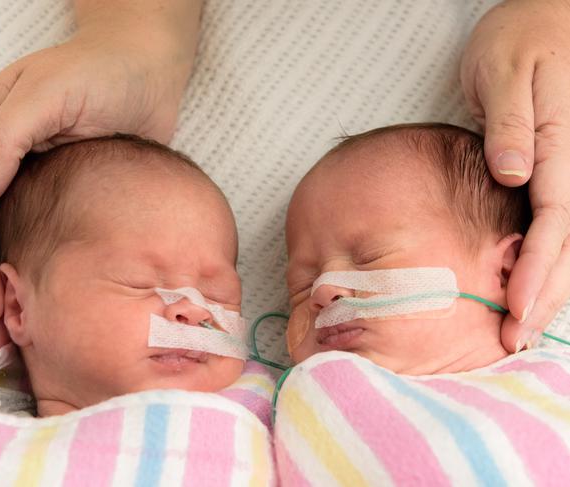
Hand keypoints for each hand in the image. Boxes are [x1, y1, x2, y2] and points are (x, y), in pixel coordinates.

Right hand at [0, 2, 201, 351]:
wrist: (145, 67)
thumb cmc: (96, 71)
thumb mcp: (43, 96)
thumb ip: (1, 143)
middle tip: (3, 339)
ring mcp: (26, 175)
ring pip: (6, 240)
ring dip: (8, 285)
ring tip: (21, 331)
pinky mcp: (60, 187)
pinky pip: (40, 233)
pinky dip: (39, 267)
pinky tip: (50, 295)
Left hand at [461, 0, 569, 351]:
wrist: (541, 17)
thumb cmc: (520, 38)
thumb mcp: (505, 70)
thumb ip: (512, 122)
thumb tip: (514, 172)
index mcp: (562, 146)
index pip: (554, 222)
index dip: (535, 270)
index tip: (514, 309)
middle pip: (566, 244)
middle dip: (543, 295)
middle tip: (514, 340)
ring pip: (569, 242)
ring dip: (550, 288)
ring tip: (524, 328)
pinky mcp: (560, 170)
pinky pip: (560, 225)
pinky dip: (548, 262)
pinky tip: (534, 288)